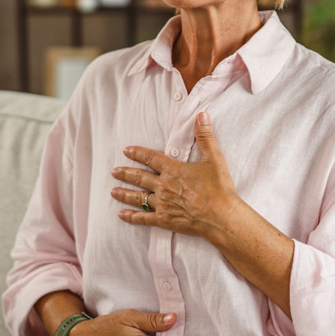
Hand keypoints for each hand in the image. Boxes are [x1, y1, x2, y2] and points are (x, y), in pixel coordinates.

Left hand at [110, 112, 238, 239]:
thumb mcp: (214, 158)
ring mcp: (162, 204)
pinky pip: (144, 218)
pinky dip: (132, 217)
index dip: (137, 153)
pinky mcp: (164, 220)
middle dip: (125, 173)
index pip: (150, 158)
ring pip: (138, 197)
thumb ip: (205, 136)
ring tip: (113, 191)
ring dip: (124, 193)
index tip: (126, 151)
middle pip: (139, 178)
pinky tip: (122, 215)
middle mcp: (163, 186)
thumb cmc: (219, 188)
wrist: (221, 216)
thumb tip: (202, 115)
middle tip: (114, 172)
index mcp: (173, 170)